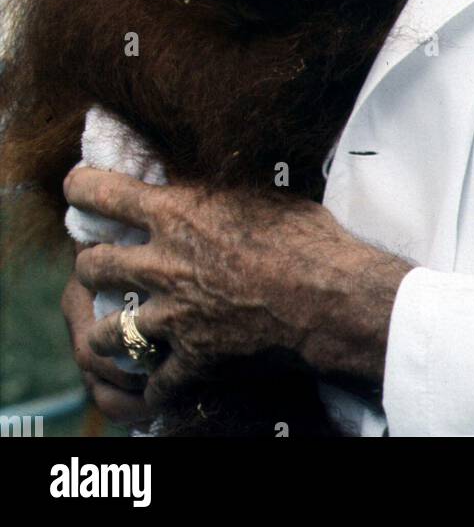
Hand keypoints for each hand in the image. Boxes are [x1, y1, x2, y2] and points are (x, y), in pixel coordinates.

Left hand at [64, 167, 411, 414]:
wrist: (330, 297)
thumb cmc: (304, 233)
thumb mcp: (256, 188)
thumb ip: (213, 183)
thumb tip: (199, 159)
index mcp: (175, 213)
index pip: (100, 192)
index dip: (79, 187)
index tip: (76, 187)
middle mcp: (161, 264)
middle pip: (93, 265)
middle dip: (89, 263)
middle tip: (98, 261)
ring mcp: (172, 316)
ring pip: (108, 332)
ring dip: (107, 328)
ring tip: (114, 326)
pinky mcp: (192, 358)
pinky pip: (155, 380)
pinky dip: (154, 380)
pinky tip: (158, 375)